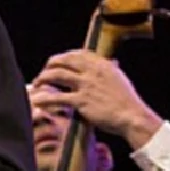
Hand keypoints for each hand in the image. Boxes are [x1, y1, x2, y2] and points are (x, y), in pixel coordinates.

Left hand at [31, 50, 162, 148]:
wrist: (132, 117)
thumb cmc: (127, 101)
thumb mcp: (119, 79)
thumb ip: (109, 70)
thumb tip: (110, 64)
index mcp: (102, 64)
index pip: (77, 53)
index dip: (64, 56)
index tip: (57, 62)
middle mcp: (92, 72)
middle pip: (63, 61)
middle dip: (49, 65)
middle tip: (43, 72)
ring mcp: (85, 85)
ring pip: (56, 75)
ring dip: (43, 79)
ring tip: (36, 84)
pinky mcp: (80, 101)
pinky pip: (56, 98)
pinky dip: (44, 99)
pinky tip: (37, 101)